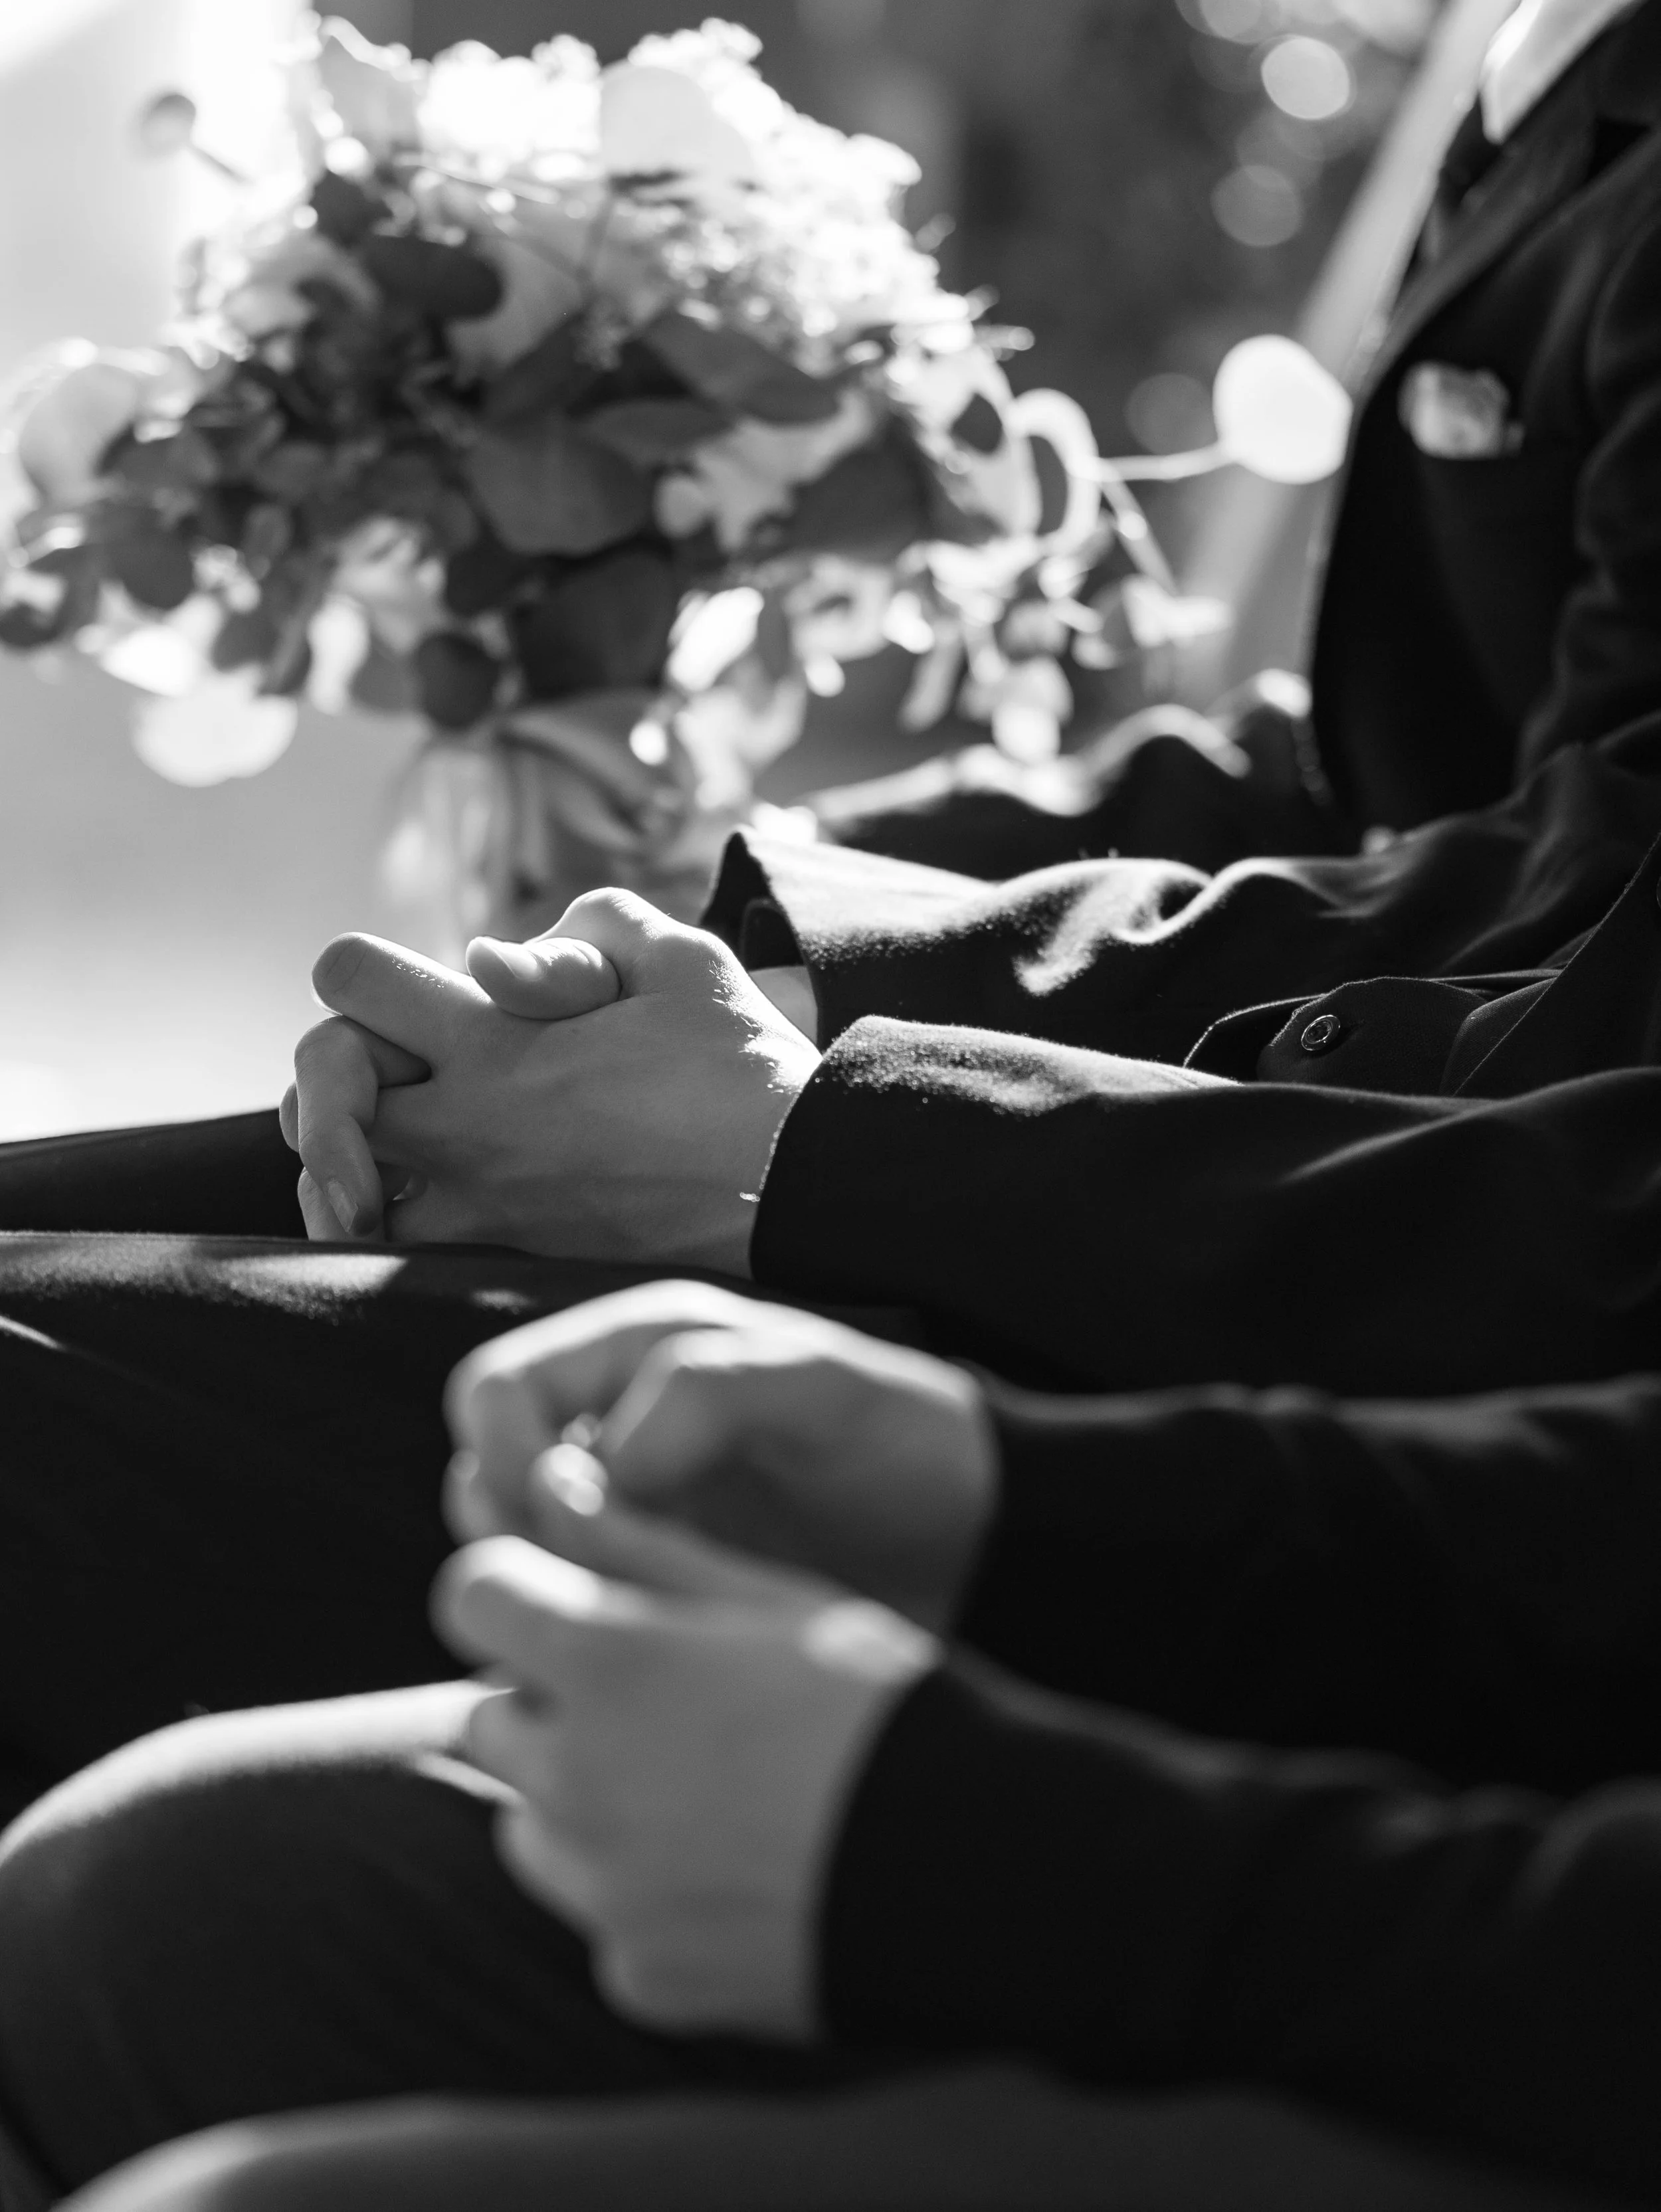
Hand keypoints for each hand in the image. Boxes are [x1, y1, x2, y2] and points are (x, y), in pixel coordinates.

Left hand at [283, 892, 819, 1268]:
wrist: (800, 1186)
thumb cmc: (745, 1067)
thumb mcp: (681, 957)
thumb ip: (581, 929)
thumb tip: (490, 961)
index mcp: (497, 1039)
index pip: (345, 979)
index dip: (365, 971)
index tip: (416, 992)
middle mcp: (469, 1126)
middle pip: (316, 1086)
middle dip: (342, 1069)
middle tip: (402, 1068)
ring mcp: (483, 1201)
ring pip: (335, 1188)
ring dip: (348, 1156)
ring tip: (398, 1139)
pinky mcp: (510, 1254)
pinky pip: (398, 1249)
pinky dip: (387, 1222)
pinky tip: (422, 1199)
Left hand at [436, 1525, 937, 2038]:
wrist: (971, 1863)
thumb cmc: (874, 1697)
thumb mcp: (765, 1596)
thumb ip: (640, 1543)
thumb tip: (552, 1487)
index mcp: (609, 1662)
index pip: (474, 1594)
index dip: (517, 1586)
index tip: (572, 1596)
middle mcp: (577, 1777)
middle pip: (491, 1714)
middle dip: (550, 1697)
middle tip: (659, 1697)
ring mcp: (601, 1888)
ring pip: (529, 1821)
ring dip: (579, 1794)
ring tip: (699, 1784)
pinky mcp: (636, 1969)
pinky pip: (601, 1912)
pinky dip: (639, 1887)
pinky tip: (732, 1866)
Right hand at [445, 1282, 997, 1630]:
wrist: (982, 1537)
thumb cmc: (910, 1441)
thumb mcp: (820, 1386)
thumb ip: (704, 1393)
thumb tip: (596, 1467)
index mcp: (638, 1356)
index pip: (495, 1392)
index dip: (505, 1451)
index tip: (566, 1511)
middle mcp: (617, 1430)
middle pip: (485, 1479)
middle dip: (517, 1533)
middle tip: (604, 1578)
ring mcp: (634, 1516)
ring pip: (520, 1558)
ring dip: (550, 1591)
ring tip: (637, 1617)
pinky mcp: (656, 1590)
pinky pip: (576, 1616)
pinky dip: (587, 1637)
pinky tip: (650, 1657)